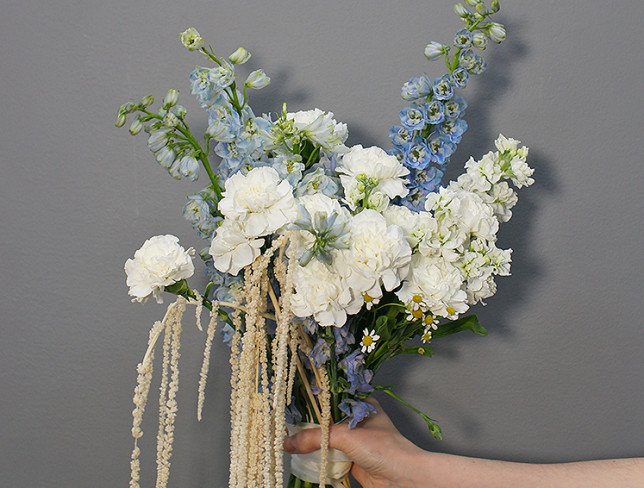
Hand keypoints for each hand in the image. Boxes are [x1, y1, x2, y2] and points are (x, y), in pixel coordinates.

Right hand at [283, 399, 427, 487]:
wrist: (402, 478)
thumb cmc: (382, 448)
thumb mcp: (344, 437)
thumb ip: (314, 438)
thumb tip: (287, 442)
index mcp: (359, 404)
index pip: (330, 398)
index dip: (312, 401)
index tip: (292, 404)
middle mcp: (357, 420)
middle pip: (327, 420)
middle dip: (309, 425)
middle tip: (288, 425)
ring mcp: (355, 441)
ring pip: (327, 439)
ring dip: (313, 442)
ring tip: (291, 440)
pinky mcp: (352, 459)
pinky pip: (330, 456)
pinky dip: (319, 457)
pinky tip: (304, 456)